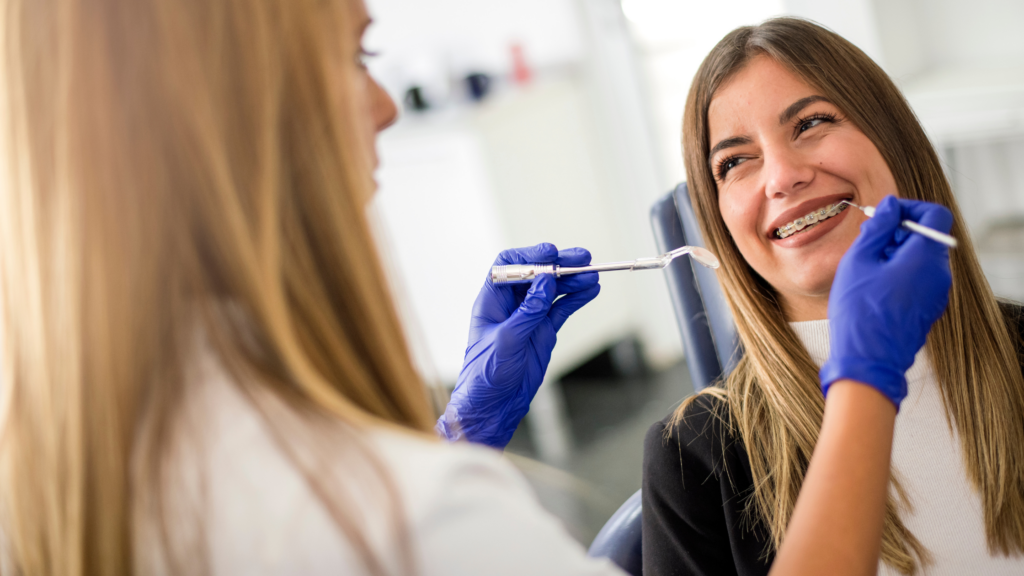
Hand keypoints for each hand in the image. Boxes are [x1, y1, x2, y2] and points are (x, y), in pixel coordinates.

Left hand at [436, 243, 600, 447]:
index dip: (530, 256)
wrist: (494, 404)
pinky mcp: (544, 330)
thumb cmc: (486, 374)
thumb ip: (528, 311)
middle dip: (559, 264)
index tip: (551, 254)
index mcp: (492, 300)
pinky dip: (577, 298)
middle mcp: (511, 304)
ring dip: (573, 280)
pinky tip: (591, 290)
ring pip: (554, 289)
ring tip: (592, 275)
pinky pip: (562, 308)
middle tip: (583, 259)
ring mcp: (530, 316)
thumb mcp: (507, 340)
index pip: (509, 265)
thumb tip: (546, 281)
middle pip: (537, 273)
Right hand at [819, 196, 952, 407]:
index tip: (884, 215)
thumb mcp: (859, 261)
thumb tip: (890, 206)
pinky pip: (920, 279)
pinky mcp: (929, 308)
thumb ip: (877, 228)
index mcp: (926, 258)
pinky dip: (900, 273)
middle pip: (927, 237)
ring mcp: (937, 294)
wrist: (868, 361)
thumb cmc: (860, 311)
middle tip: (867, 243)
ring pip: (922, 259)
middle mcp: (940, 274)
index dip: (910, 208)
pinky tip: (874, 287)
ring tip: (866, 269)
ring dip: (897, 254)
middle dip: (898, 232)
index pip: (935, 215)